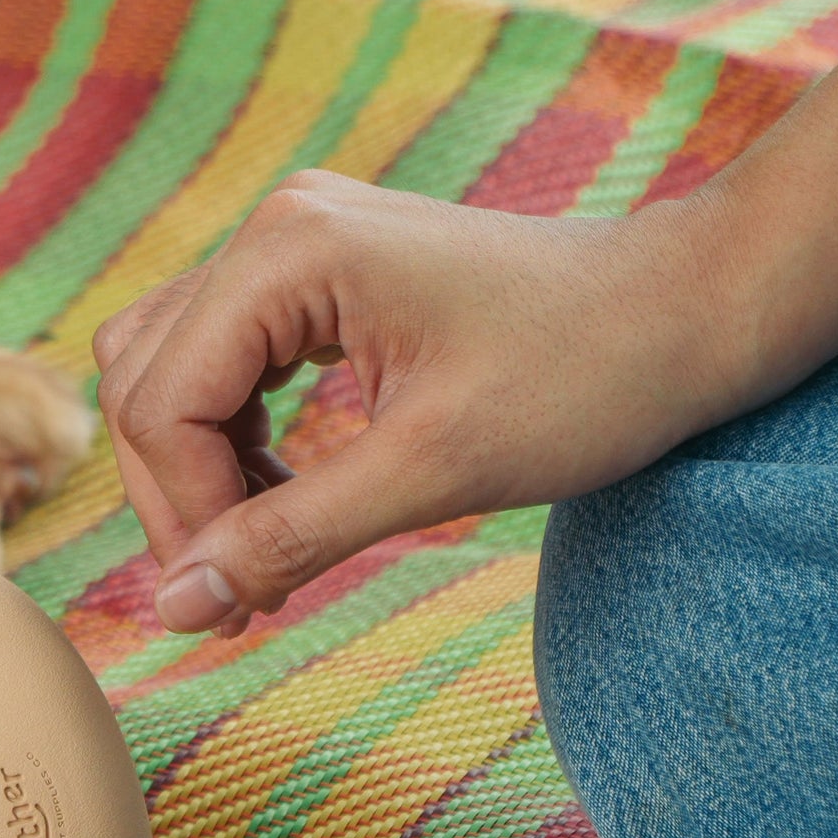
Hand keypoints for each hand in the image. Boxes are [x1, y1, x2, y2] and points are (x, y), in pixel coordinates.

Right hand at [91, 174, 762, 633]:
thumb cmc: (585, 379)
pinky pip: (226, 358)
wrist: (691, 312)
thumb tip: (172, 610)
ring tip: (267, 551)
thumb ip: (289, 537)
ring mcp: (298, 241)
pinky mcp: (325, 270)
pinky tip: (293, 493)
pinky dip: (235, 437)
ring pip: (171, 369)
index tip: (241, 603)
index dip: (184, 516)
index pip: (160, 403)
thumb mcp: (432, 473)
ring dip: (200, 469)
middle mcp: (276, 227)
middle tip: (247, 596)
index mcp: (287, 252)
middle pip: (147, 383)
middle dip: (181, 499)